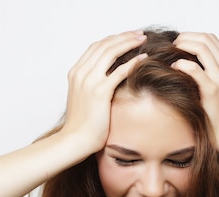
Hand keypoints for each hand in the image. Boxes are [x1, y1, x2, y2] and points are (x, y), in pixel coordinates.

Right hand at [61, 31, 146, 155]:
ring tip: (142, 40)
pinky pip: (119, 72)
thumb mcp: (84, 98)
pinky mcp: (99, 92)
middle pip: (104, 45)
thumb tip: (109, 78)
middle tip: (139, 34)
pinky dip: (132, 62)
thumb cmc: (82, 124)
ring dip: (128, 43)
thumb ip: (93, 84)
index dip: (113, 39)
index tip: (128, 37)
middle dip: (123, 37)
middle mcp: (81, 73)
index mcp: (76, 73)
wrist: (75, 140)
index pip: (96, 47)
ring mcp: (89, 81)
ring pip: (111, 52)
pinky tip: (143, 58)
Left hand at [172, 33, 218, 151]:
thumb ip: (210, 69)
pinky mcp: (212, 90)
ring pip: (201, 48)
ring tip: (172, 53)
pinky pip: (194, 69)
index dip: (192, 36)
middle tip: (173, 45)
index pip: (211, 38)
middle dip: (185, 38)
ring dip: (183, 46)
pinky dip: (181, 64)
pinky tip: (174, 68)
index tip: (180, 42)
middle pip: (206, 39)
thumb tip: (188, 56)